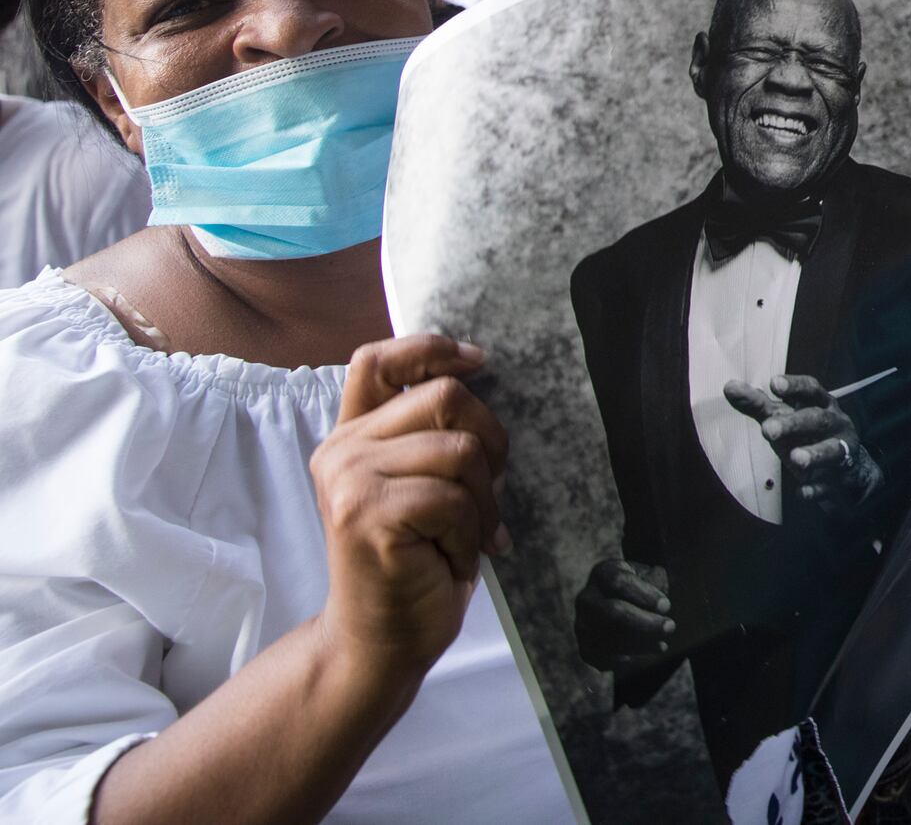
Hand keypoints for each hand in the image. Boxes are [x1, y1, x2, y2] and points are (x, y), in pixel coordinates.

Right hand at [309, 335, 509, 682]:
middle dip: (490, 444)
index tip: (479, 362)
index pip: (377, 360)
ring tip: (465, 538)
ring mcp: (349, 481)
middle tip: (487, 497)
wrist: (381, 641)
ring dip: (483, 502)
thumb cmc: (416, 562)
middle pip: (446, 397)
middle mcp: (341, 451)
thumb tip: (477, 370)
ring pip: (460, 450)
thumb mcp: (421, 485)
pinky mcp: (366, 515)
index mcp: (352, 436)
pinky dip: (470, 533)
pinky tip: (451, 561)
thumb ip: (429, 433)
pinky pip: (454, 499)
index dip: (431, 349)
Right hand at [574, 556, 675, 671]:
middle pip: (613, 612)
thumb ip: (654, 582)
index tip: (666, 606)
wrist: (617, 604)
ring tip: (663, 644)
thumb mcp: (646, 576)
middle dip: (645, 622)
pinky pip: (605, 658)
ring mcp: (582, 625)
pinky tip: (650, 653)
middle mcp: (586, 599)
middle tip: (670, 627)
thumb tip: (660, 604)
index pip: (619, 582)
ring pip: (610, 638)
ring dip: (641, 644)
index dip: (644, 596)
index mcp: (602, 573)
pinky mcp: (585, 648)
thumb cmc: (639, 588)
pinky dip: (630, 658)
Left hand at [725, 375, 884, 516]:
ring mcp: (841, 452)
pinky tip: (801, 492)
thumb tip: (730, 387)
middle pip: (818, 420)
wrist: (845, 469)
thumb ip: (758, 403)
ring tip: (796, 459)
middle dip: (795, 423)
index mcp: (822, 405)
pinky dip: (815, 489)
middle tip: (767, 430)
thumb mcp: (785, 416)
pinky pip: (828, 485)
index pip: (811, 390)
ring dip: (814, 454)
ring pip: (832, 451)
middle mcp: (835, 424)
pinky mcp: (838, 480)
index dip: (794, 387)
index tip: (774, 383)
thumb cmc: (808, 434)